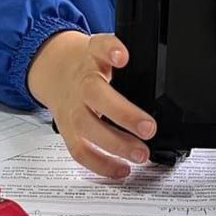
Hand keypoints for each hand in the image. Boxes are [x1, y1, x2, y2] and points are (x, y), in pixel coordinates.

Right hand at [27, 31, 156, 178]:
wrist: (54, 70)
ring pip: (87, 127)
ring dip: (115, 145)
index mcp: (92, 57)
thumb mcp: (105, 51)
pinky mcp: (67, 129)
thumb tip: (161, 75)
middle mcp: (81, 82)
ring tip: (141, 155)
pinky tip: (122, 169)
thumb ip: (126, 59)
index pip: (100, 47)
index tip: (123, 57)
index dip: (111, 50)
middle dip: (123, 114)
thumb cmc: (89, 64)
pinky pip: (80, 150)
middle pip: (95, 95)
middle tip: (149, 128)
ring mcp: (72, 107)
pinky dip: (100, 164)